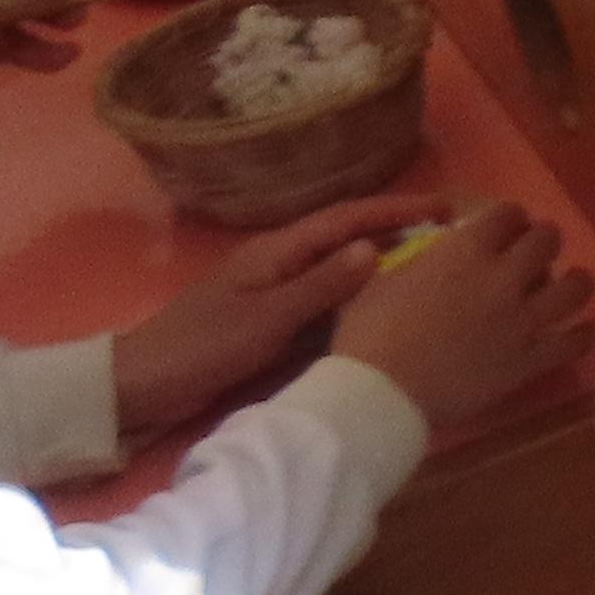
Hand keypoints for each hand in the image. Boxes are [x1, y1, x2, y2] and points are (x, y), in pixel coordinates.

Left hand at [115, 189, 425, 432]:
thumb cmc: (202, 346)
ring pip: (340, 275)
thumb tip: (376, 249)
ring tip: (433, 274)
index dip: (396, 209)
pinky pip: (327, 307)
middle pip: (347, 241)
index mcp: (277, 252)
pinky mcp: (273, 325)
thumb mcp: (266, 318)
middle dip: (397, 235)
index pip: (346, 219)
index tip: (445, 208)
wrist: (142, 386)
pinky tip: (385, 315)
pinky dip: (358, 304)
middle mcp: (281, 265)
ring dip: (382, 271)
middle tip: (451, 242)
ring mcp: (277, 295)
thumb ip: (321, 285)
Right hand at [328, 198, 594, 433]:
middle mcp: (503, 278)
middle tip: (535, 254)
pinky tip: (583, 330)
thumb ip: (419, 261)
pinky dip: (585, 334)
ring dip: (575, 281)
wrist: (379, 392)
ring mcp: (523, 320)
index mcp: (464, 252)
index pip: (507, 214)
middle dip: (543, 242)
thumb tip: (432, 253)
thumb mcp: (382, 281)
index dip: (510, 219)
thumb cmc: (368, 337)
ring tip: (569, 285)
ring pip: (576, 287)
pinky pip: (576, 341)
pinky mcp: (531, 359)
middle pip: (547, 241)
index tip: (506, 228)